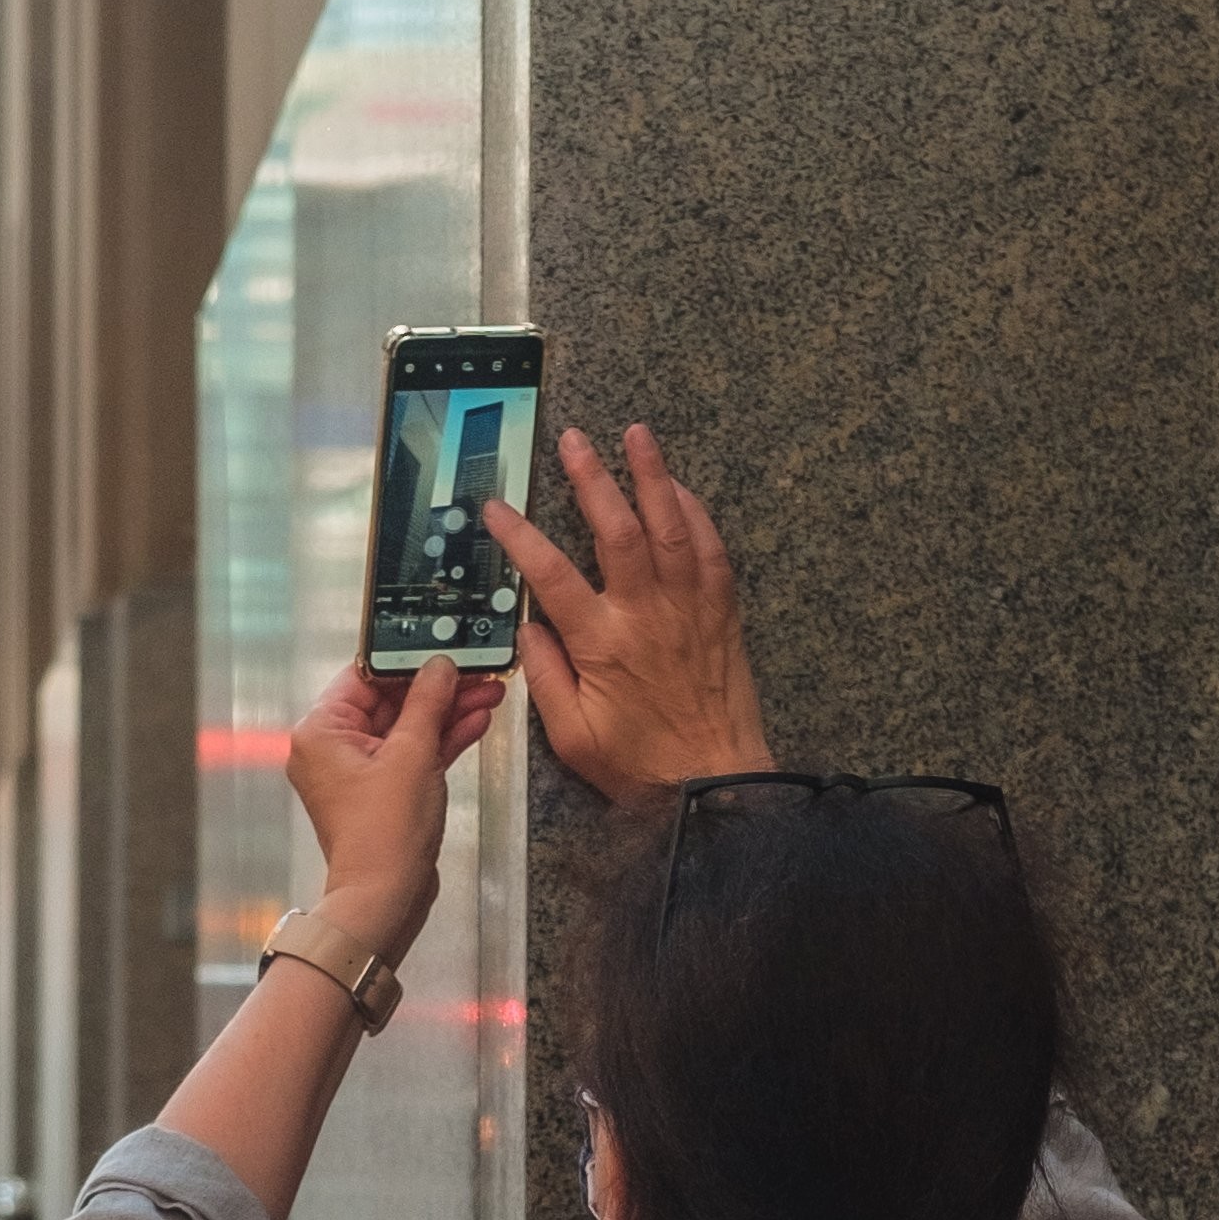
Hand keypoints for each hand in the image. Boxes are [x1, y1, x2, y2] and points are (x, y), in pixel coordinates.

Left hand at [285, 654, 502, 956]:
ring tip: (488, 693)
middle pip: (388, 701)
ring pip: (406, 728)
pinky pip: (411, 754)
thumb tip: (439, 667)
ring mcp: (357, 772)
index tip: (440, 646)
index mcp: (321, 732)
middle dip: (437, 689)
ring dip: (446, 713)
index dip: (406, 659)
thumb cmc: (384, 834)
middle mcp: (332, 749)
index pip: (364, 676)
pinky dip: (440, 741)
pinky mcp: (381, 792)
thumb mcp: (414, 754)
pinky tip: (475, 722)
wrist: (386, 897)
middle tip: (476, 670)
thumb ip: (428, 703)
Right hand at [483, 423, 772, 807]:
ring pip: (670, 526)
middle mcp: (647, 614)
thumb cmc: (639, 766)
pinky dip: (695, 514)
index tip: (497, 508)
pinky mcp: (721, 614)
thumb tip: (527, 626)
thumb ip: (544, 676)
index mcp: (603, 642)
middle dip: (592, 479)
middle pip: (617, 530)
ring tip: (636, 435)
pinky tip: (679, 489)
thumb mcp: (571, 736)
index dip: (520, 536)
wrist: (715, 784)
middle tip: (574, 440)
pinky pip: (711, 551)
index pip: (551, 574)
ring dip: (653, 476)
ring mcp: (689, 608)